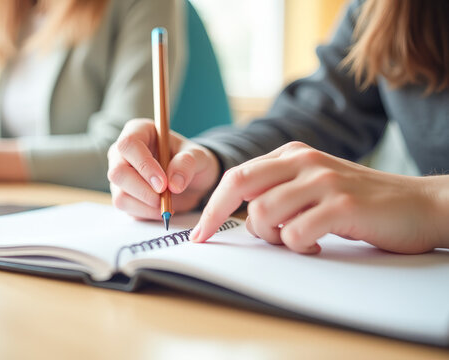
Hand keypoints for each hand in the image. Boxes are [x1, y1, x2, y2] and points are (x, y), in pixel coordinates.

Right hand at [108, 119, 219, 218]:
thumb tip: (174, 183)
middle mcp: (122, 153)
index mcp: (139, 131)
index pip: (129, 144)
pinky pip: (126, 207)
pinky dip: (145, 213)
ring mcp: (120, 175)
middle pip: (117, 172)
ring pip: (119, 194)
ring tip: (167, 204)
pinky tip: (161, 209)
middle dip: (142, 190)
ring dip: (145, 204)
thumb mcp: (198, 157)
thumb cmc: (192, 162)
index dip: (143, 165)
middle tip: (164, 198)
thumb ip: (187, 163)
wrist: (192, 181)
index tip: (163, 183)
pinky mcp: (122, 194)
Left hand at [190, 141, 447, 253]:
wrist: (419, 205)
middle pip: (240, 185)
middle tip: (210, 239)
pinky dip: (299, 248)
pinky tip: (317, 245)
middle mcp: (304, 162)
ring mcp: (323, 181)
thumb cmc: (361, 202)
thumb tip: (238, 216)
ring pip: (264, 214)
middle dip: (216, 216)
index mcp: (293, 154)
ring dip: (272, 237)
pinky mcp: (341, 206)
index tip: (199, 232)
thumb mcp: (314, 185)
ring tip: (295, 240)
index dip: (212, 205)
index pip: (237, 176)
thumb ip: (279, 191)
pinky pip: (295, 234)